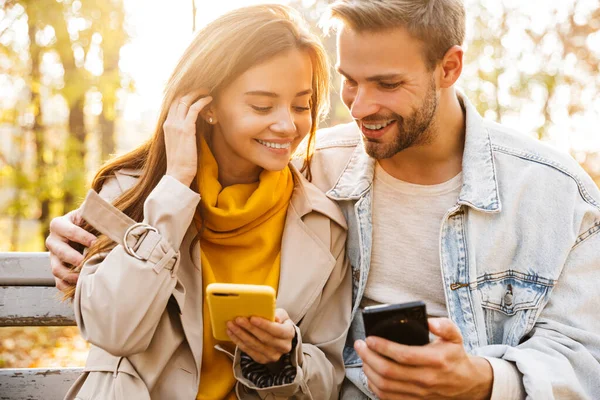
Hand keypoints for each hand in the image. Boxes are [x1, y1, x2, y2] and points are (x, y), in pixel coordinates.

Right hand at [45, 209, 96, 291]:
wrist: (82, 232)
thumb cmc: (88, 222)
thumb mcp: (89, 213)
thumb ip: (96, 210)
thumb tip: (110, 208)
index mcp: (59, 224)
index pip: (67, 230)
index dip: (81, 236)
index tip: (94, 242)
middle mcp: (53, 240)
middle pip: (58, 251)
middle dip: (72, 257)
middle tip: (85, 261)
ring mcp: (53, 257)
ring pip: (56, 268)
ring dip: (69, 274)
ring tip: (83, 276)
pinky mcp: (58, 269)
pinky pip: (58, 282)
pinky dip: (68, 286)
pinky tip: (79, 287)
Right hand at [163, 90, 212, 185]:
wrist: (178, 174)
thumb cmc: (181, 162)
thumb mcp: (179, 142)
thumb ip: (183, 131)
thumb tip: (192, 125)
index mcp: (166, 124)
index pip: (173, 102)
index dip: (183, 93)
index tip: (194, 90)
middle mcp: (169, 122)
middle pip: (178, 97)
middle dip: (190, 89)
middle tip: (202, 86)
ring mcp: (176, 125)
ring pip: (186, 100)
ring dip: (197, 92)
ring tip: (208, 90)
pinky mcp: (186, 129)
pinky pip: (194, 109)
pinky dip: (202, 101)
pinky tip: (210, 99)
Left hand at [227, 308, 295, 364]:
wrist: (280, 338)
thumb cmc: (279, 323)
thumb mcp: (282, 315)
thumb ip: (277, 314)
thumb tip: (272, 317)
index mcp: (289, 333)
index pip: (277, 330)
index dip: (264, 325)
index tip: (252, 318)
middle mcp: (283, 347)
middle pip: (264, 338)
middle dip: (249, 328)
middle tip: (237, 319)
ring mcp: (273, 356)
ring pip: (254, 345)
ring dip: (240, 335)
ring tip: (231, 325)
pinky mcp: (262, 360)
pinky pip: (248, 351)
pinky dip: (238, 341)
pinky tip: (231, 333)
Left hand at [355, 318, 492, 399]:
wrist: (467, 385)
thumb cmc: (455, 358)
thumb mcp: (455, 337)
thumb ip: (444, 326)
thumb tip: (429, 321)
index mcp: (436, 361)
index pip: (404, 355)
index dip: (383, 347)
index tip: (370, 339)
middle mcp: (426, 379)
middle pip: (389, 371)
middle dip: (369, 357)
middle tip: (360, 346)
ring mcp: (419, 394)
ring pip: (385, 386)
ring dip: (368, 371)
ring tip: (362, 357)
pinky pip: (388, 398)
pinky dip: (374, 386)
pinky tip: (369, 373)